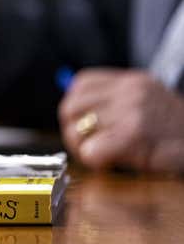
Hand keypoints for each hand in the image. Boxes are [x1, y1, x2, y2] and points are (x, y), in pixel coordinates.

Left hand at [59, 68, 183, 171]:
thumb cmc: (176, 135)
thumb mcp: (149, 106)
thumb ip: (114, 103)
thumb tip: (75, 114)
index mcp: (132, 81)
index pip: (80, 85)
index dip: (77, 109)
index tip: (86, 126)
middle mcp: (129, 90)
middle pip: (70, 107)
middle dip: (73, 131)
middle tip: (88, 147)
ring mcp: (132, 110)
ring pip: (76, 130)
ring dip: (83, 148)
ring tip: (103, 156)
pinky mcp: (133, 134)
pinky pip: (91, 149)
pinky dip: (95, 160)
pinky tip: (112, 162)